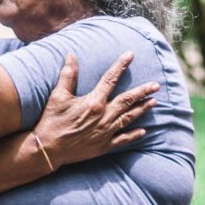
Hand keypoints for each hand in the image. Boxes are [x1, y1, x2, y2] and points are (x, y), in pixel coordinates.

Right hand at [33, 51, 157, 169]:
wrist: (49, 149)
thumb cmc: (52, 120)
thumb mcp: (58, 95)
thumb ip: (68, 75)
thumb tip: (71, 55)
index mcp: (94, 102)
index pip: (110, 79)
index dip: (121, 65)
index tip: (130, 55)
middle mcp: (104, 116)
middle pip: (127, 100)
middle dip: (143, 91)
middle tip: (155, 85)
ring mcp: (106, 132)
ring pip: (129, 118)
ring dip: (142, 109)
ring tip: (154, 102)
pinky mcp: (104, 145)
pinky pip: (124, 139)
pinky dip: (134, 134)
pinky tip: (143, 131)